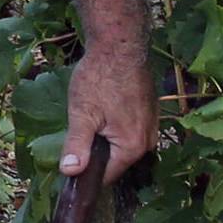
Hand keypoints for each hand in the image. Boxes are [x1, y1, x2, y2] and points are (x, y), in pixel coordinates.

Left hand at [61, 39, 156, 183]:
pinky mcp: (151, 113)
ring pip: (125, 146)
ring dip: (108, 141)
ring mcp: (153, 126)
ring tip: (91, 123)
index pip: (107, 176)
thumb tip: (69, 172)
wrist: (120, 46)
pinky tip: (105, 114)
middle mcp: (148, 141)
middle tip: (79, 138)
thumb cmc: (99, 78)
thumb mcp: (82, 114)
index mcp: (132, 147)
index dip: (87, 175)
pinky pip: (133, 131)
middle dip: (98, 156)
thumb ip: (77, 146)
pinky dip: (118, 129)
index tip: (71, 168)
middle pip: (118, 162)